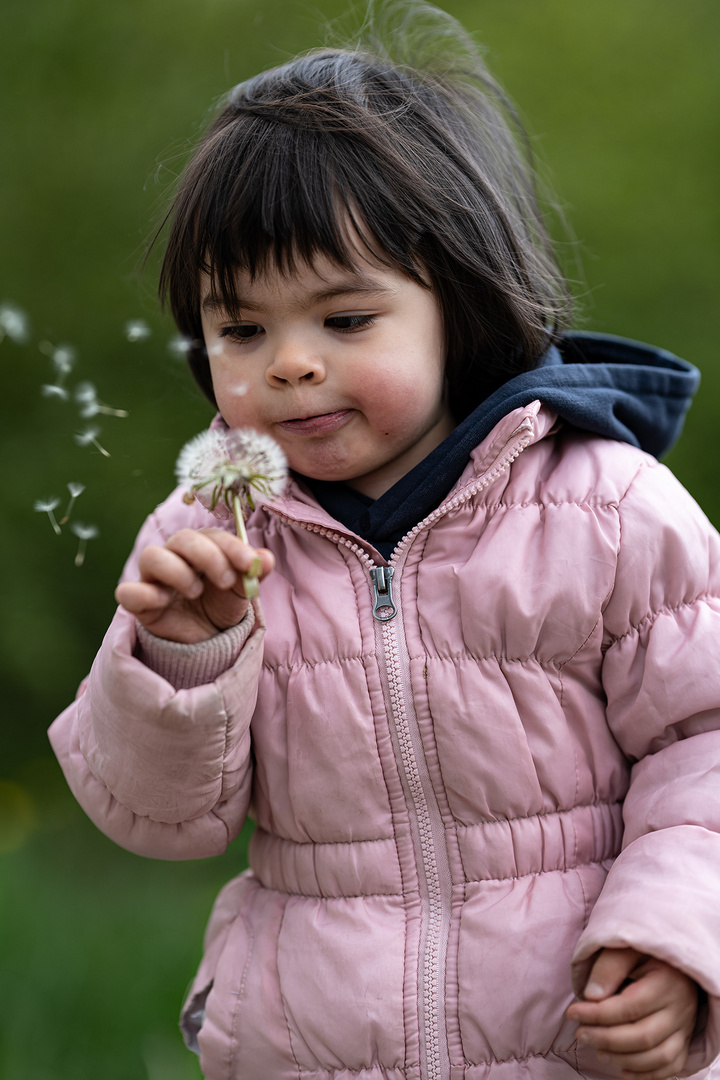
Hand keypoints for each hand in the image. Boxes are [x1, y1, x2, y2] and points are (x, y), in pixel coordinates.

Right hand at [115, 527, 273, 642]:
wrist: (207, 641)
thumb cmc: (222, 607)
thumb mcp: (242, 591)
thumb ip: (253, 573)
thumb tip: (265, 559)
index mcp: (202, 548)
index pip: (212, 535)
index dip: (232, 546)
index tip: (249, 563)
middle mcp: (175, 556)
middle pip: (182, 539)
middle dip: (208, 556)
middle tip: (227, 580)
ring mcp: (154, 579)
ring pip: (151, 556)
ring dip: (177, 571)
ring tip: (196, 592)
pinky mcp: (140, 603)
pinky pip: (128, 592)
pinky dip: (144, 594)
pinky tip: (165, 602)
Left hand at [566, 947, 697, 1078]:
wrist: (672, 961)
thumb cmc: (643, 953)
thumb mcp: (626, 948)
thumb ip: (609, 966)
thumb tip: (591, 995)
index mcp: (668, 981)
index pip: (631, 1007)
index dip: (598, 1014)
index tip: (572, 1012)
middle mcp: (681, 1008)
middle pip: (643, 1036)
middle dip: (606, 1039)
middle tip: (580, 1034)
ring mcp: (685, 1027)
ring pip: (658, 1056)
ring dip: (622, 1059)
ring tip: (595, 1049)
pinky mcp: (684, 1040)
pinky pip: (671, 1067)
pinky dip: (646, 1073)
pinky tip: (621, 1068)